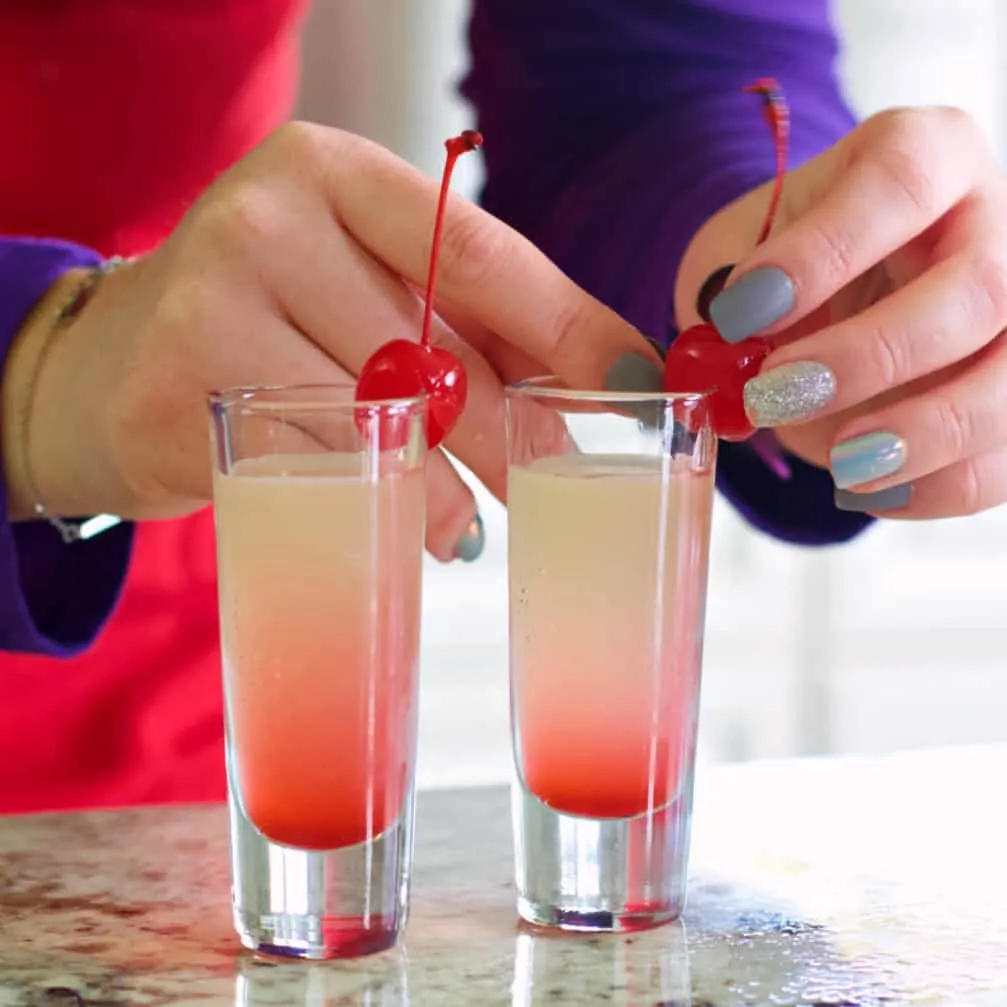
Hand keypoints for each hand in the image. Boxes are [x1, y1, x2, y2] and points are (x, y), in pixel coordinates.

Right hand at [5, 123, 654, 558]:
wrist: (109, 365)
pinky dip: (381, 506)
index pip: (480, 252)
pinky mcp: (180, 381)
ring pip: (380, 414)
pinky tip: (412, 531)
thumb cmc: (264, 322)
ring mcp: (215, 291)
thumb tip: (599, 376)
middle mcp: (272, 214)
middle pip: (436, 344)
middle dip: (513, 430)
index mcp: (336, 172)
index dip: (567, 329)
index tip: (633, 386)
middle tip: (555, 483)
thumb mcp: (359, 290)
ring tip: (473, 529)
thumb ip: (465, 321)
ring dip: (451, 486)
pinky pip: (319, 463)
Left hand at [675, 106, 1006, 518]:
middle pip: (979, 288)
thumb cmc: (785, 267)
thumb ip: (733, 297)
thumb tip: (725, 370)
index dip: (824, 251)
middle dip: (870, 356)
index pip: (902, 180)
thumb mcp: (743, 254)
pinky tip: (869, 491)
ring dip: (924, 433)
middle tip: (774, 396)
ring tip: (839, 464)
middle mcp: (994, 223)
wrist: (826, 294)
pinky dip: (939, 485)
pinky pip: (1006, 452)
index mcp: (926, 155)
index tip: (741, 311)